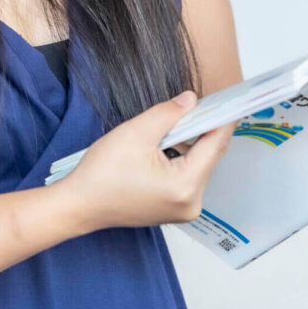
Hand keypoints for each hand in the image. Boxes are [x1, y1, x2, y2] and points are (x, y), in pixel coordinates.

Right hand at [59, 91, 234, 233]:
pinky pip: (187, 175)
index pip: (215, 145)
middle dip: (202, 128)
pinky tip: (165, 142)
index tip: (228, 99)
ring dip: (189, 141)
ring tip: (172, 122)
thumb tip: (192, 100)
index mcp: (185, 186)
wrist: (79, 204)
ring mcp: (183, 209)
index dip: (221, 118)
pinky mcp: (174, 208)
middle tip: (194, 103)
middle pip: (208, 156)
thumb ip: (169, 113)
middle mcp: (191, 203)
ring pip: (198, 164)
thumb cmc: (102, 174)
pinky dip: (182, 156)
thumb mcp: (137, 132)